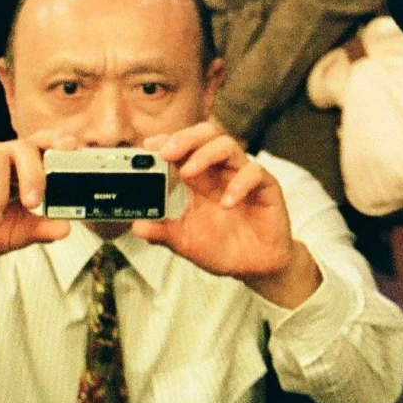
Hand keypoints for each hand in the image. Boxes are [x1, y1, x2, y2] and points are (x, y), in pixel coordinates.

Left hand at [136, 123, 319, 306]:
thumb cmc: (221, 247)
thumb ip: (163, 232)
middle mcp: (220, 171)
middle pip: (206, 136)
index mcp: (199, 178)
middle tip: (167, 152)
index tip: (149, 145)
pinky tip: (227, 203)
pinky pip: (255, 173)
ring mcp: (242, 177)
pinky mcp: (266, 188)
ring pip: (228, 146)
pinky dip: (239, 184)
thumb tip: (137, 226)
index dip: (167, 141)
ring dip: (205, 154)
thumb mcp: (185, 242)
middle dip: (185, 138)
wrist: (254, 266)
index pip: (184, 147)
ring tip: (188, 172)